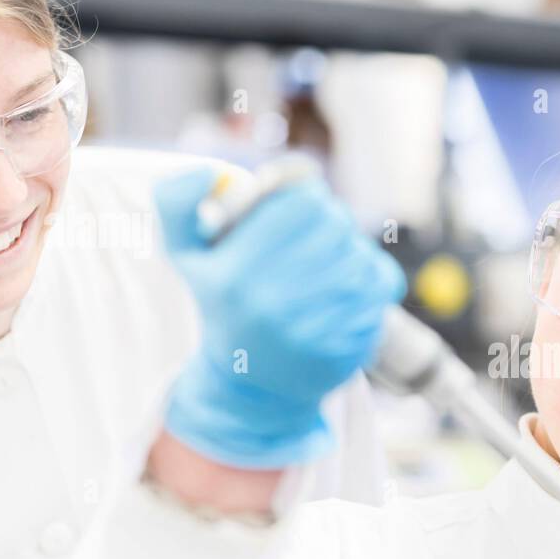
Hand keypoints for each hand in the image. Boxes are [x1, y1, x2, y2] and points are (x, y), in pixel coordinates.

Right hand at [155, 166, 405, 468]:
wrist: (253, 386)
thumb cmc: (223, 304)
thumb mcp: (187, 255)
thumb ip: (178, 202)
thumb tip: (208, 172)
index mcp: (234, 275)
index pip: (303, 201)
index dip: (304, 194)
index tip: (296, 208)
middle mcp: (272, 304)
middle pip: (335, 224)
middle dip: (329, 222)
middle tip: (316, 236)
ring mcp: (315, 328)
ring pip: (359, 253)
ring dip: (349, 250)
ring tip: (329, 265)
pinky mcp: (350, 345)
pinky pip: (381, 284)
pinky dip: (372, 278)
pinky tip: (348, 288)